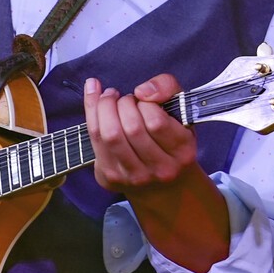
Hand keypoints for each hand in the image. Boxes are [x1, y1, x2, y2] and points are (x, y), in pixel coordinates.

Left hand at [82, 74, 205, 199]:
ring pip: (110, 135)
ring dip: (104, 108)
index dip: (145, 103)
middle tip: (124, 98)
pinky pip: (95, 142)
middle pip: (131, 128)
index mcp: (182, 150)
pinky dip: (91, 116)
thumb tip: (142, 91)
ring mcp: (134, 176)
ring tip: (109, 99)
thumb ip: (168, 87)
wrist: (164, 185)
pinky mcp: (111, 178)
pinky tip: (96, 104)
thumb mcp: (181, 110)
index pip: (156, 122)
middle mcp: (160, 169)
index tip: (143, 98)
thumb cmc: (170, 138)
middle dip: (122, 103)